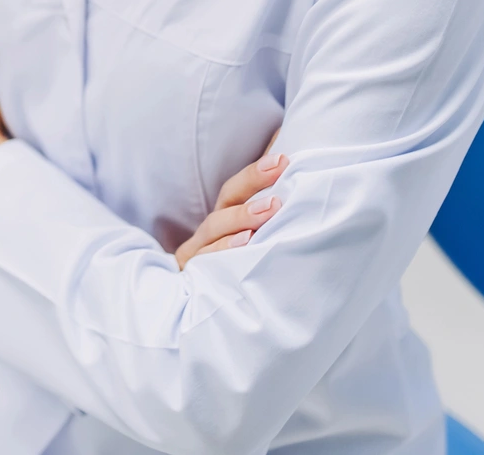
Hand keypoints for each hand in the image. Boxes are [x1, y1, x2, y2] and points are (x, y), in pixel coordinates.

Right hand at [175, 143, 288, 268]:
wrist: (203, 322)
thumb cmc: (236, 280)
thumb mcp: (252, 249)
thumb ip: (268, 225)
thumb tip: (291, 184)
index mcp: (222, 224)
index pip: (235, 191)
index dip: (255, 174)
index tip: (282, 160)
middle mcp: (207, 237)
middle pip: (225, 204)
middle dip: (251, 187)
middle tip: (280, 171)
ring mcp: (196, 258)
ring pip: (213, 230)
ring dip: (241, 218)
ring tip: (268, 211)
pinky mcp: (193, 278)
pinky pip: (206, 262)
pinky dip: (225, 251)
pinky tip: (245, 245)